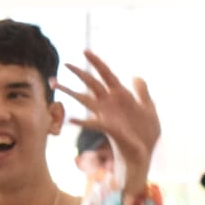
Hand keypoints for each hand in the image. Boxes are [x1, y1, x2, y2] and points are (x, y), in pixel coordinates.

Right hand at [53, 50, 160, 177]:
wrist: (145, 153)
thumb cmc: (146, 134)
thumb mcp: (149, 109)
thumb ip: (142, 93)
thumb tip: (135, 76)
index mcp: (121, 95)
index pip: (106, 74)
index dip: (97, 62)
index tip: (85, 51)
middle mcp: (110, 103)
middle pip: (92, 83)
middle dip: (79, 73)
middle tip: (65, 64)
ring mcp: (107, 115)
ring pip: (85, 99)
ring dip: (70, 92)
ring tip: (55, 85)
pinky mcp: (108, 128)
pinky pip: (93, 123)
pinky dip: (82, 121)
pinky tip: (70, 120)